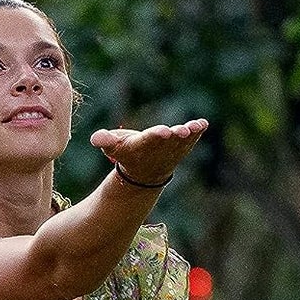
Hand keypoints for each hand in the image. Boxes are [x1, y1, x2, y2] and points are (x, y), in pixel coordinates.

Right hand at [91, 119, 208, 187]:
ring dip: (188, 135)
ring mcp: (172, 149)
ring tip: (194, 127)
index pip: (149, 140)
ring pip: (181, 141)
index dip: (156, 135)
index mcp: (141, 146)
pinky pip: (191, 140)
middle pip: (167, 141)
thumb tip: (96, 138)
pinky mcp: (182, 147)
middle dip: (174, 135)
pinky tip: (203, 124)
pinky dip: (197, 132)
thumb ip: (105, 141)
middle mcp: (158, 149)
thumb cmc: (127, 155)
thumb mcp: (113, 148)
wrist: (144, 175)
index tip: (164, 131)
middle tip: (181, 131)